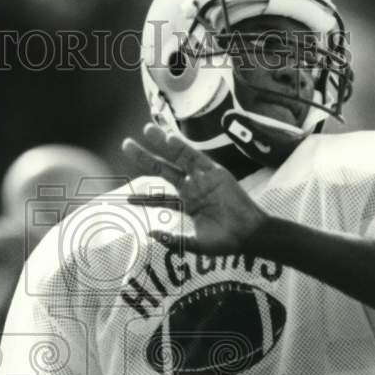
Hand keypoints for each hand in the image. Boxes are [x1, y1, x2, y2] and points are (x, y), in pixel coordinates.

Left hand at [122, 123, 266, 253]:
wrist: (248, 234)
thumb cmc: (225, 242)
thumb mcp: (194, 244)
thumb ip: (173, 239)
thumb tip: (150, 233)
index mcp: (186, 205)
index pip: (160, 199)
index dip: (144, 199)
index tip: (127, 199)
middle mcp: (192, 188)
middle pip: (163, 169)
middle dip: (145, 158)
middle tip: (126, 145)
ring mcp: (202, 179)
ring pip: (178, 157)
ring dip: (162, 143)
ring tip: (147, 129)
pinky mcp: (215, 173)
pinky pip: (197, 158)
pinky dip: (183, 148)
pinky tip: (169, 139)